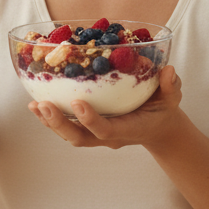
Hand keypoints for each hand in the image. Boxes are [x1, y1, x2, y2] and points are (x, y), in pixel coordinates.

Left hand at [28, 65, 183, 150]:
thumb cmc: (163, 109)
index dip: (91, 120)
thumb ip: (172, 86)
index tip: (78, 103)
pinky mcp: (89, 129)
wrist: (159, 127)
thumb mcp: (173, 98)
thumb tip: (169, 71)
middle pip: (80, 138)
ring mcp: (98, 135)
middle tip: (44, 105)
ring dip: (50, 121)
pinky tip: (36, 104)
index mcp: (130, 129)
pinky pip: (67, 127)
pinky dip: (50, 118)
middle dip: (60, 124)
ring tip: (34, 105)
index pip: (107, 131)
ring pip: (70, 135)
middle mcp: (110, 136)